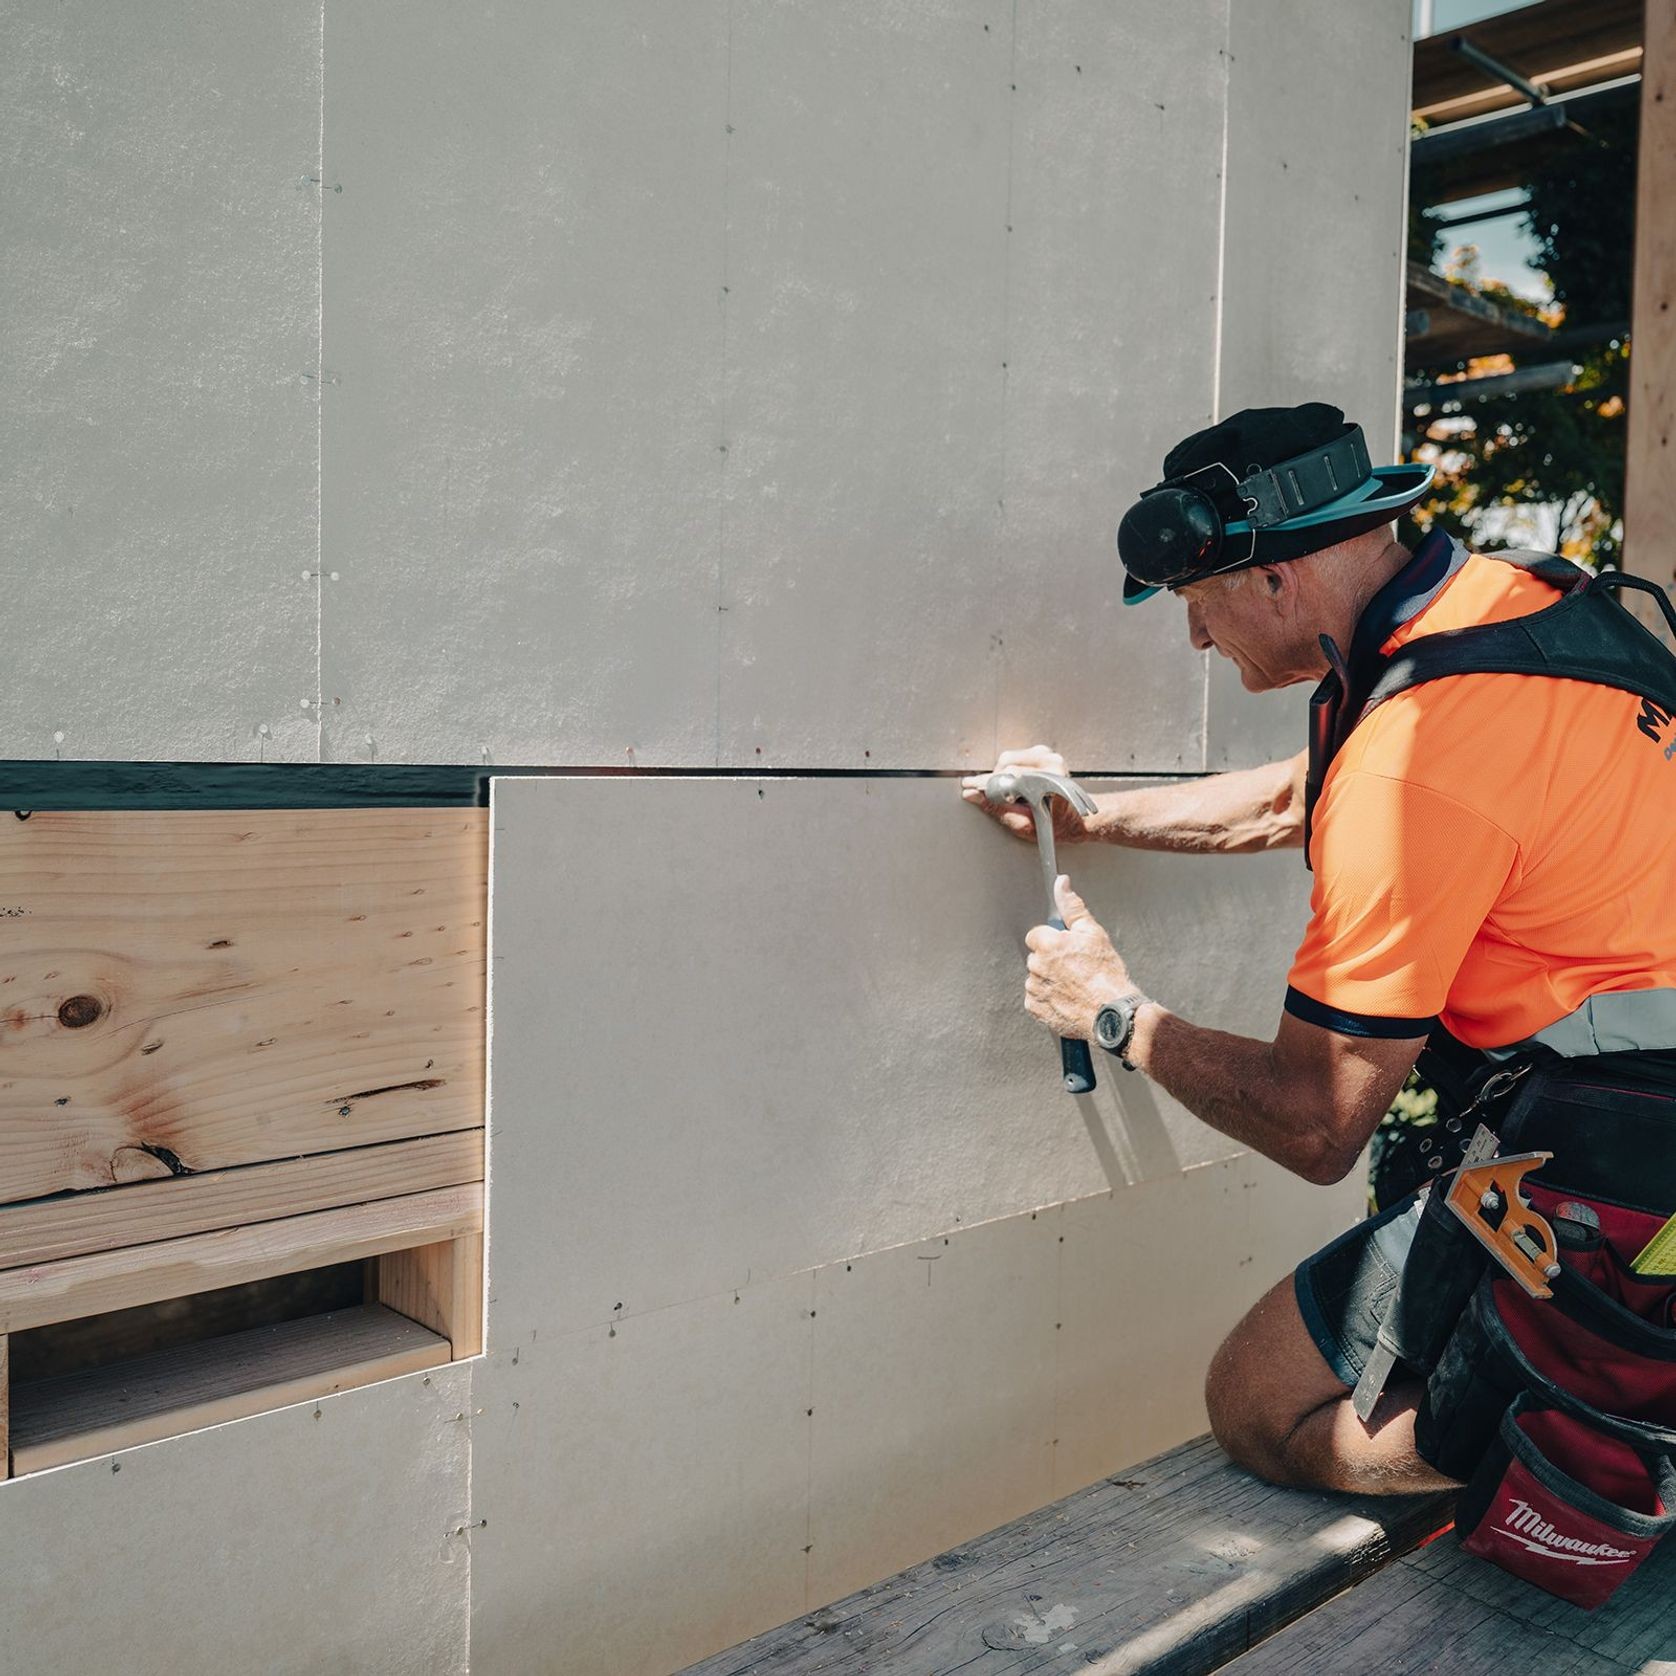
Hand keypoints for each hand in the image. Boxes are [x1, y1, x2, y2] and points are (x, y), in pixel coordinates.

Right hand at [961, 745, 1089, 842]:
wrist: (1073, 817)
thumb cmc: (1053, 824)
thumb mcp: (1022, 825)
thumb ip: (997, 809)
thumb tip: (972, 796)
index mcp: (1049, 782)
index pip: (1009, 777)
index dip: (986, 783)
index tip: (969, 786)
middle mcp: (1051, 764)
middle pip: (1007, 764)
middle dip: (993, 781)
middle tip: (989, 795)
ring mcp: (1048, 755)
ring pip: (1009, 758)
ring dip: (1002, 774)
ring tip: (1012, 792)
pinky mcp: (1043, 752)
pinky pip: (1015, 755)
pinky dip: (1009, 769)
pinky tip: (1017, 783)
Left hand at [1024, 877, 1134, 1039]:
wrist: (1112, 1012)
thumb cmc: (1107, 974)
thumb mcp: (1093, 933)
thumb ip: (1072, 907)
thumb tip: (1061, 884)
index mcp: (1048, 944)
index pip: (1037, 935)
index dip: (1053, 941)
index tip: (1067, 950)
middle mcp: (1037, 966)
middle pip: (1037, 957)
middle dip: (1051, 960)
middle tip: (1074, 969)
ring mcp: (1035, 989)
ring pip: (1036, 978)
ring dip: (1049, 980)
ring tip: (1073, 985)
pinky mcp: (1036, 1009)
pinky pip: (1035, 999)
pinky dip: (1047, 999)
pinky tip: (1066, 998)